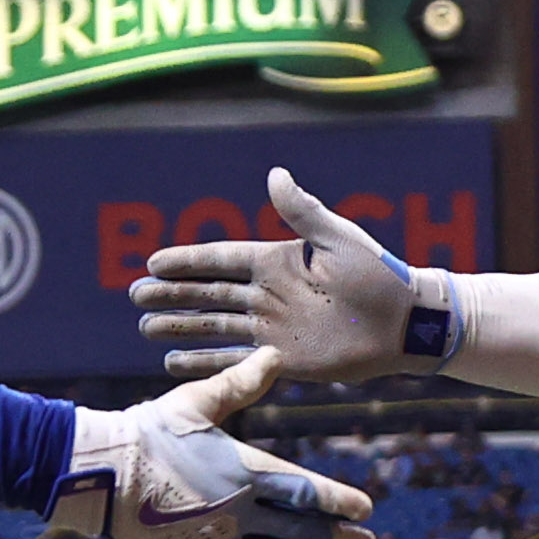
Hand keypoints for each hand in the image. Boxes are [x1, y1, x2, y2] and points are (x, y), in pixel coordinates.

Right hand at [48, 352, 382, 538]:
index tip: (365, 510)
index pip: (302, 489)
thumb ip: (240, 383)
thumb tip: (275, 354)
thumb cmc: (149, 431)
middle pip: (299, 530)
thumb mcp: (196, 401)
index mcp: (242, 471)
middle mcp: (237, 511)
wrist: (101, 474)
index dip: (337, 501)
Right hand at [128, 167, 436, 382]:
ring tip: (146, 329)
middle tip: (135, 296)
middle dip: (171, 295)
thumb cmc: (379, 276)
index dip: (187, 261)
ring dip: (181, 328)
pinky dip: (205, 363)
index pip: (220, 259)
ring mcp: (272, 328)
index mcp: (276, 261)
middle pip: (208, 294)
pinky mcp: (281, 360)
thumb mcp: (339, 239)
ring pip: (214, 327)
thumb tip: (275, 174)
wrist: (404, 324)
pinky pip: (234, 362)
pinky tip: (175, 365)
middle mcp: (268, 294)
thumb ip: (302, 212)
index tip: (154, 262)